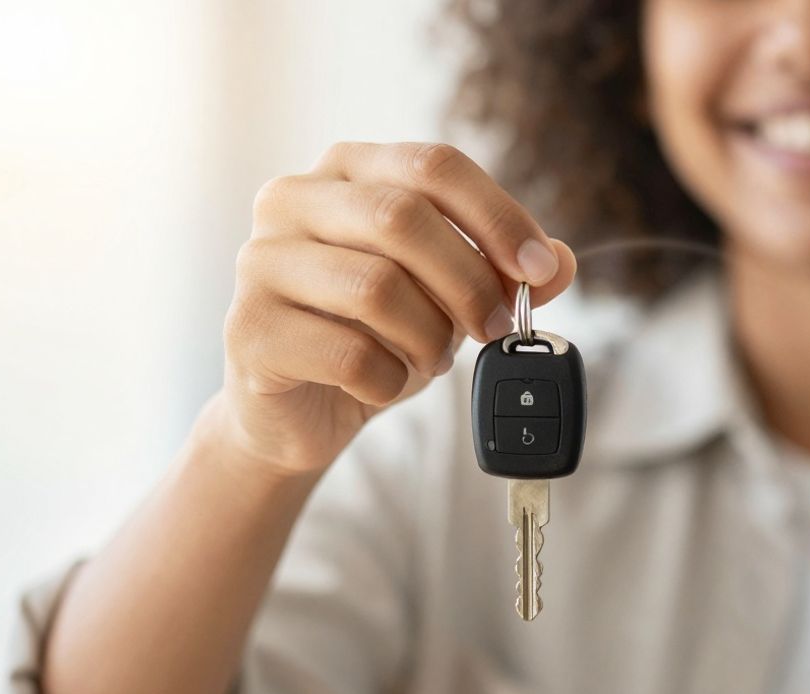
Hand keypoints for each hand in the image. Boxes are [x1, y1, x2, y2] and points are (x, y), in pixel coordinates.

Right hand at [216, 141, 576, 475]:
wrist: (297, 412)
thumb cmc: (373, 336)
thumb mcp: (448, 297)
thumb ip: (502, 273)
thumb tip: (561, 263)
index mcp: (347, 169)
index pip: (433, 164)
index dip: (497, 215)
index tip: (538, 270)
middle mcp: (292, 199)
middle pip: (403, 218)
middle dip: (469, 282)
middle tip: (496, 329)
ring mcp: (261, 261)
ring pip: (376, 287)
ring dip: (428, 337)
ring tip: (433, 360)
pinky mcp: (248, 329)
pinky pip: (346, 353)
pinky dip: (387, 379)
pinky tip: (384, 384)